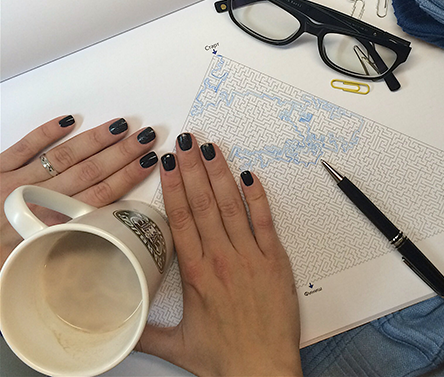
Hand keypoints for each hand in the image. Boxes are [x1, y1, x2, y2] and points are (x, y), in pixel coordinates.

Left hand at [0, 115, 158, 267]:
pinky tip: (68, 119)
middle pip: (87, 173)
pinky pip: (23, 145)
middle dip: (121, 154)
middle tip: (147, 137)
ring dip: (96, 139)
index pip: (94, 201)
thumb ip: (53, 256)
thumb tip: (90, 247)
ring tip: (122, 126)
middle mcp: (31, 202)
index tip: (148, 165)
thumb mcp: (16, 275)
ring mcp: (12, 180)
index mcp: (40, 230)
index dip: (125, 180)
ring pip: (64, 156)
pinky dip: (46, 131)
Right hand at [138, 135, 301, 376]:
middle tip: (186, 141)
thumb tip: (118, 323)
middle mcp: (222, 259)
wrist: (263, 370)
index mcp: (196, 274)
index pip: (180, 219)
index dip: (173, 187)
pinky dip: (258, 195)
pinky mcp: (274, 258)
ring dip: (220, 174)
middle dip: (193, 168)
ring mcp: (250, 256)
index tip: (167, 163)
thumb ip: (144, 329)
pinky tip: (250, 174)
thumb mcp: (176, 345)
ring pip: (232, 205)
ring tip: (211, 149)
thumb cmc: (223, 358)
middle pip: (204, 204)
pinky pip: (264, 220)